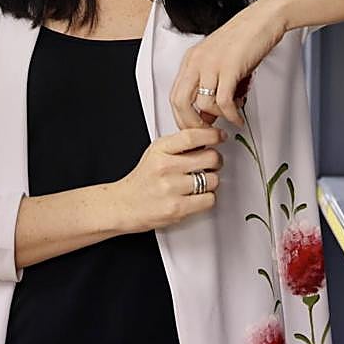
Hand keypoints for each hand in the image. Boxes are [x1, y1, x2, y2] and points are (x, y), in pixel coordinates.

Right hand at [110, 128, 224, 233]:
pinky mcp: (177, 208)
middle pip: (210, 157)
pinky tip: (197, 196)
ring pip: (213, 179)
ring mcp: (171, 188)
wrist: (124, 205)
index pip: (192, 136)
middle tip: (212, 163)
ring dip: (211, 182)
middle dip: (216, 160)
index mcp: (160, 149)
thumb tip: (207, 138)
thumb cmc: (143, 180)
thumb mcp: (155, 153)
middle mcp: (165, 167)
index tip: (219, 136)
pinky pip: (209, 199)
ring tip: (200, 182)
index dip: (212, 135)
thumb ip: (179, 145)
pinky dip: (207, 198)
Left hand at [169, 0, 287, 129]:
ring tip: (228, 118)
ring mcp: (212, 64)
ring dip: (216, 118)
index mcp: (192, 59)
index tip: (194, 126)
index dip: (182, 116)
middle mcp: (197, 61)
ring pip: (203, 104)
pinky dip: (231, 116)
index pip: (175, 94)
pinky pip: (224, 102)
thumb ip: (210, 83)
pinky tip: (237, 118)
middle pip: (180, 102)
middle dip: (191, 123)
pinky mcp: (229, 68)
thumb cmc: (244, 38)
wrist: (263, 19)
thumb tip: (207, 112)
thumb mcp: (219, 59)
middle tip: (205, 132)